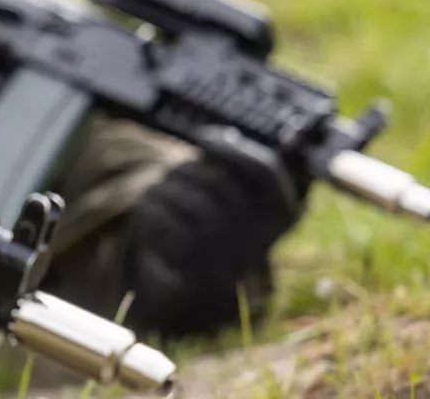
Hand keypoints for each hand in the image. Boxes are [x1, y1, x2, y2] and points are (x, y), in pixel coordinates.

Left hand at [126, 131, 306, 334]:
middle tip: (173, 176)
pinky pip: (158, 214)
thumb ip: (234, 170)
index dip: (230, 147)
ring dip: (162, 187)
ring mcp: (225, 250)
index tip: (203, 136)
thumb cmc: (219, 232)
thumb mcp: (241, 202)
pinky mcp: (188, 263)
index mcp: (282, 215)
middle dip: (185, 169)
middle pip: (212, 177)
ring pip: (181, 193)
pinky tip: (150, 216)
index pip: (264, 169)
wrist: (200, 292)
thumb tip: (222, 137)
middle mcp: (259, 234)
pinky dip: (147, 208)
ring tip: (161, 196)